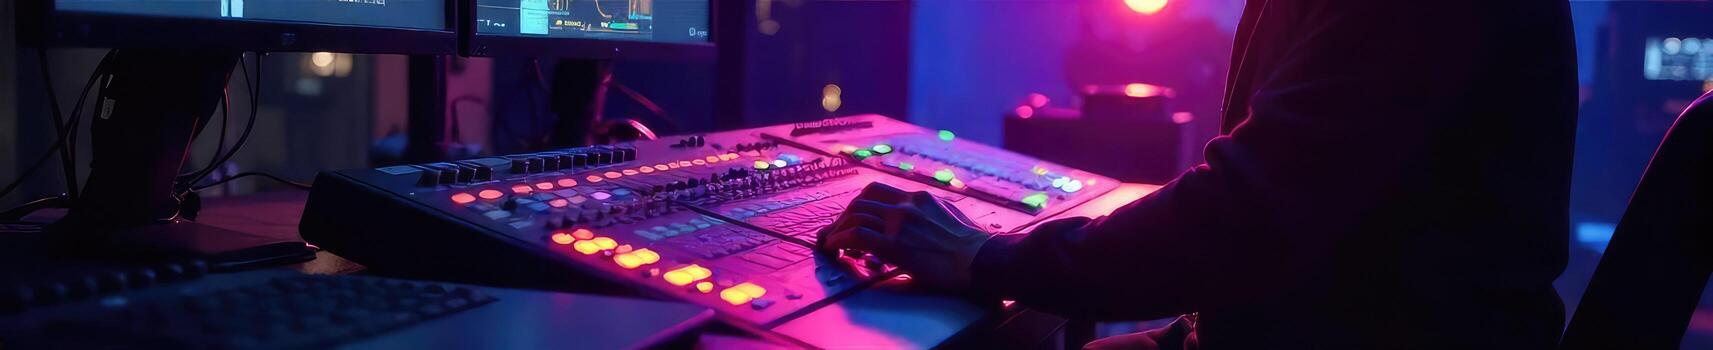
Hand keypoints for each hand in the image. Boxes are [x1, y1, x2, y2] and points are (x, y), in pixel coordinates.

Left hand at [818, 182, 990, 290]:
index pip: (878, 192)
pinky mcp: (896, 245)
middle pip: (862, 201)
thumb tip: (916, 230)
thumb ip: (929, 218)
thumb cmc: (974, 248)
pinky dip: (838, 240)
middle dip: (844, 217)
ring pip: (855, 214)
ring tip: (830, 244)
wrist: (985, 260)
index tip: (852, 219)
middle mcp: (907, 205)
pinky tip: (833, 249)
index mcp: (920, 198)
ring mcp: (901, 223)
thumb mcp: (951, 219)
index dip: (858, 205)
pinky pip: (856, 235)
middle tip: (836, 233)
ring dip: (837, 229)